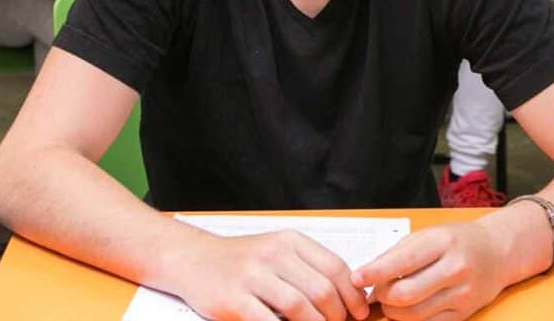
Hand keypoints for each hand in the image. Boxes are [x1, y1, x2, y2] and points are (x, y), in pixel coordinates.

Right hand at [171, 230, 368, 320]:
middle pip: (322, 290)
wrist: (194, 260)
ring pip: (301, 307)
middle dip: (337, 316)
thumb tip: (347, 294)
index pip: (335, 268)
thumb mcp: (277, 252)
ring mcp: (253, 276)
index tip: (359, 312)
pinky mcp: (235, 299)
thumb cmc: (241, 260)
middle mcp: (273, 254)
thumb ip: (308, 267)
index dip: (352, 295)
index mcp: (290, 241)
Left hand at [353, 222, 506, 320]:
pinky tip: (406, 308)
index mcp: (443, 242)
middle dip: (382, 296)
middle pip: (405, 294)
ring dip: (392, 311)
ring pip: (414, 314)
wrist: (497, 252)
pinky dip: (410, 320)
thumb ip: (395, 254)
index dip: (375, 273)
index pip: (402, 261)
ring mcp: (462, 293)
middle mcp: (455, 268)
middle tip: (376, 291)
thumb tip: (365, 275)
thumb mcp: (427, 235)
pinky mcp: (464, 313)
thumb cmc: (457, 240)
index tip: (357, 278)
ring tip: (390, 300)